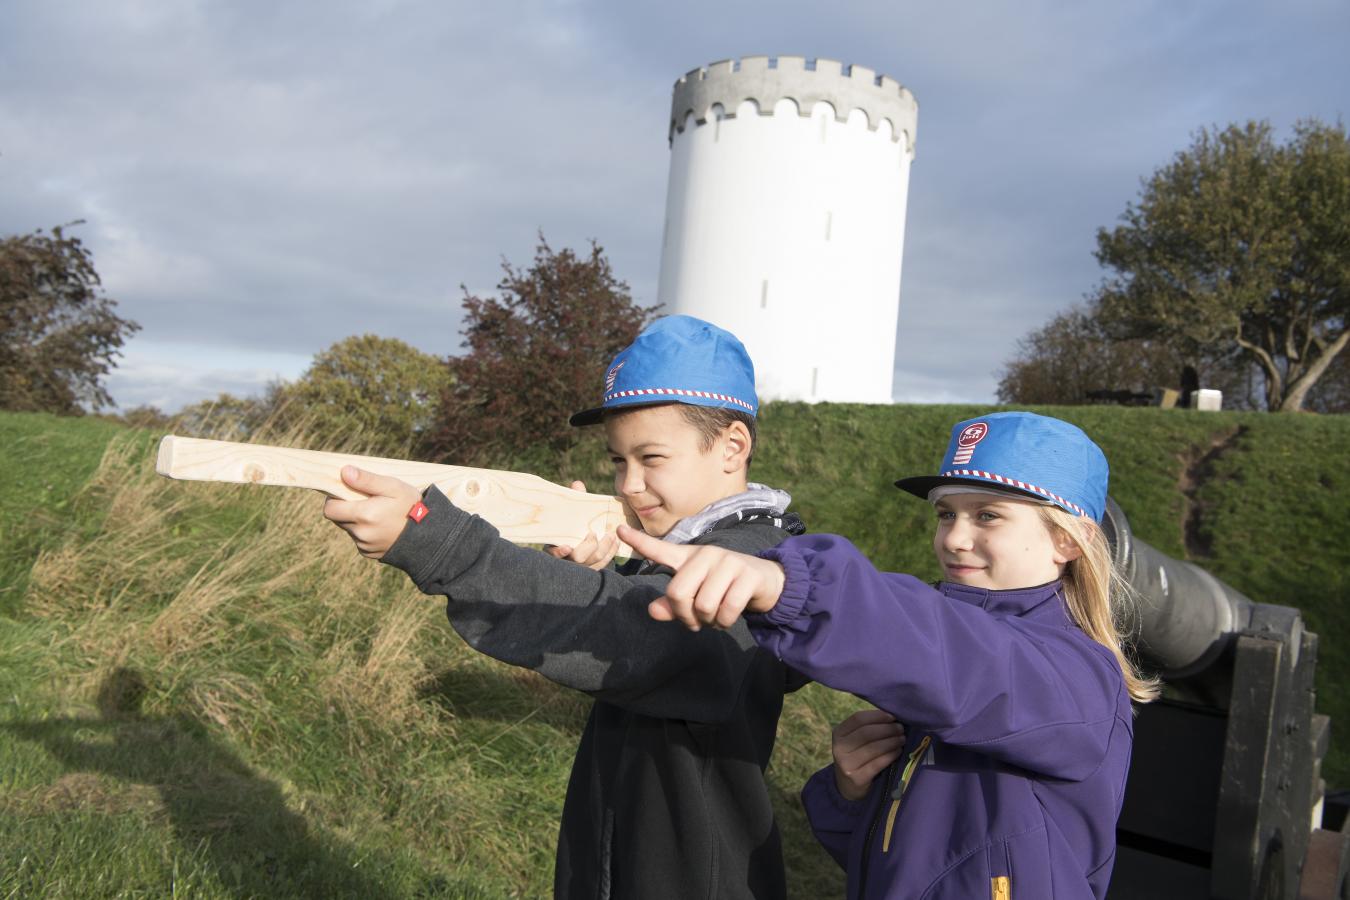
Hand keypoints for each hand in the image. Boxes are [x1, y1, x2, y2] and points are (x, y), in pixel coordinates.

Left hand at [322, 466, 422, 559]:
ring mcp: (365, 545)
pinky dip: (366, 532)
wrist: (430, 536)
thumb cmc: (412, 507)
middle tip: (366, 501)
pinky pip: (360, 540)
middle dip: (347, 509)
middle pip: (338, 519)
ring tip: (379, 514)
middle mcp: (361, 533)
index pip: (330, 509)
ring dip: (357, 521)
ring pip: (349, 529)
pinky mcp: (370, 553)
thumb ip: (367, 480)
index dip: (335, 499)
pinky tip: (383, 527)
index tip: (349, 492)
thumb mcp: (393, 487)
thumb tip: (343, 471)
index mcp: (363, 515)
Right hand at [546, 482, 620, 569]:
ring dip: (604, 549)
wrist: (584, 537)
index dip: (559, 552)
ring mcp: (582, 566)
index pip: (553, 554)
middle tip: (594, 533)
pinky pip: (604, 563)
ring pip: (594, 563)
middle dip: (588, 547)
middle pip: (578, 559)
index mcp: (555, 546)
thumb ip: (575, 499)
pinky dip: (611, 552)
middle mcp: (568, 560)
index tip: (567, 547)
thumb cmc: (574, 522)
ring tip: (611, 535)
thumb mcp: (573, 512)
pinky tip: (616, 541)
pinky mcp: (595, 568)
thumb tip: (577, 484)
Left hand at [619, 524, 786, 630]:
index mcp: (689, 558)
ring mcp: (727, 562)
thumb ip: (673, 605)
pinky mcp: (747, 574)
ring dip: (708, 621)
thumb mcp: (697, 596)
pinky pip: (726, 610)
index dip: (638, 541)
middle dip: (685, 616)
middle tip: (695, 622)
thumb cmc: (723, 589)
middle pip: (678, 593)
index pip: (660, 549)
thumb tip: (652, 611)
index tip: (618, 529)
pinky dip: (725, 623)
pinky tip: (728, 618)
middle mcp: (706, 555)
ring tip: (714, 618)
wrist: (765, 583)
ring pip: (703, 604)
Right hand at [831, 709, 906, 800]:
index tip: (893, 716)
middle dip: (887, 729)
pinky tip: (898, 751)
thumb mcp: (854, 740)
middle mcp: (839, 748)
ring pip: (874, 748)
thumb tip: (892, 716)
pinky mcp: (857, 778)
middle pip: (866, 733)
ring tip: (902, 739)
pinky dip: (891, 755)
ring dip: (892, 741)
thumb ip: (868, 727)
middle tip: (901, 728)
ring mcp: (847, 764)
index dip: (877, 716)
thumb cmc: (856, 756)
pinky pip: (878, 763)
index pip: (858, 719)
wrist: (847, 786)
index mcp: (838, 734)